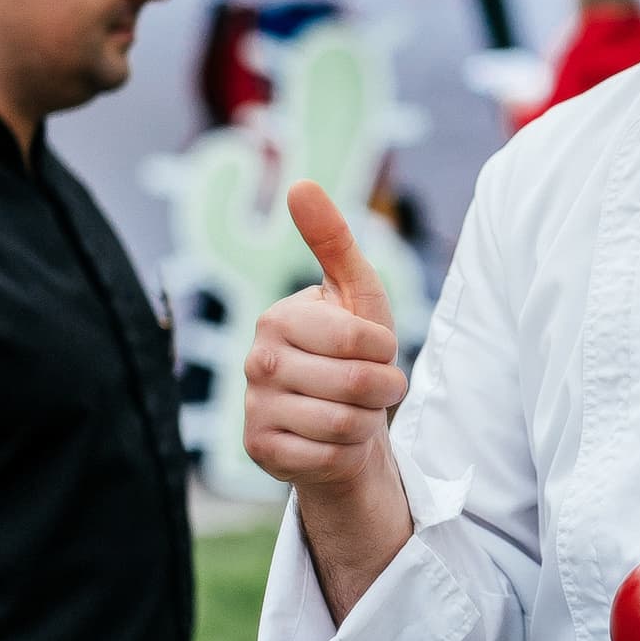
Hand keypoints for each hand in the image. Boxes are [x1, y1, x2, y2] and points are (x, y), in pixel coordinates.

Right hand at [243, 182, 407, 494]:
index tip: (377, 351)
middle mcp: (256, 360)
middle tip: (374, 388)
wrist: (341, 422)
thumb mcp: (356, 295)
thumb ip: (333, 240)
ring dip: (367, 422)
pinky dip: (346, 452)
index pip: (361, 340)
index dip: (386, 351)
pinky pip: (328, 457)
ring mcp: (254, 408)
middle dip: (384, 390)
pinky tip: (332, 440)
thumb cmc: (353, 352)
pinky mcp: (260, 450)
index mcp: (279, 318)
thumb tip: (299, 183)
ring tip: (355, 412)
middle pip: (357, 384)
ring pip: (345, 423)